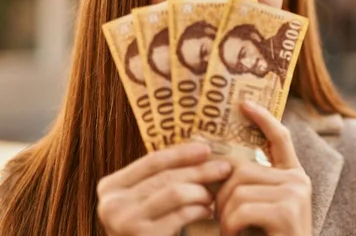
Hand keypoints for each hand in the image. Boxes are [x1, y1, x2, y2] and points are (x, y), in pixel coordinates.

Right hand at [97, 142, 232, 235]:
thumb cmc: (149, 227)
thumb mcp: (146, 198)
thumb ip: (161, 177)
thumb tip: (200, 149)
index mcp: (110, 186)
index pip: (153, 161)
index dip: (182, 153)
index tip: (207, 149)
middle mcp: (111, 204)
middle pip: (166, 176)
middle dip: (199, 170)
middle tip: (225, 168)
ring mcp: (124, 222)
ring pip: (175, 193)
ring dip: (200, 191)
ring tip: (213, 195)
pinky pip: (180, 215)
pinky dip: (198, 210)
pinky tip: (207, 212)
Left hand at [216, 101, 311, 235]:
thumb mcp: (256, 212)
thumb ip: (247, 187)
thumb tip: (216, 164)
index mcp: (292, 177)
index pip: (279, 139)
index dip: (262, 120)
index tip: (244, 104)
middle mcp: (298, 180)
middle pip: (242, 168)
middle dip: (222, 195)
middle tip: (222, 220)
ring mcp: (296, 193)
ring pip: (237, 188)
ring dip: (225, 216)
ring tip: (234, 233)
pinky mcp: (288, 210)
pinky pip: (241, 208)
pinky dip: (230, 228)